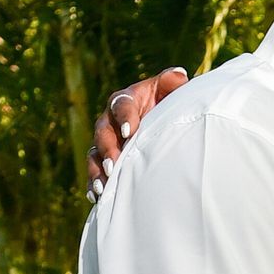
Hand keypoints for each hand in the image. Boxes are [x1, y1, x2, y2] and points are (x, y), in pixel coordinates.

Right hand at [87, 68, 190, 192]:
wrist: (163, 122)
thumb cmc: (167, 103)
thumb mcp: (171, 90)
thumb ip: (173, 83)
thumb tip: (179, 76)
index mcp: (126, 99)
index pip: (121, 104)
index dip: (124, 117)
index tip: (130, 131)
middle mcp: (110, 120)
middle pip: (103, 132)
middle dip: (108, 148)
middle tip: (114, 164)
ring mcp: (105, 141)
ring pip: (95, 154)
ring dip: (97, 170)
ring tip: (103, 186)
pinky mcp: (104, 159)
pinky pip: (95, 171)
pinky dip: (93, 183)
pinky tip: (95, 197)